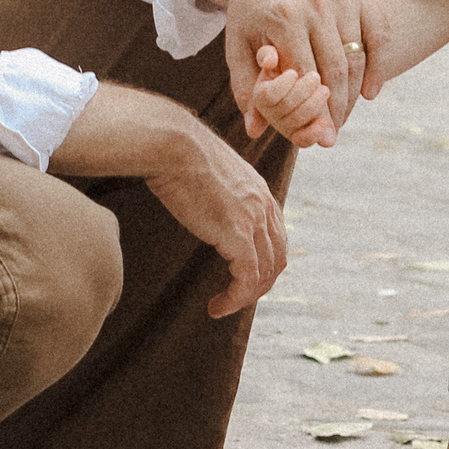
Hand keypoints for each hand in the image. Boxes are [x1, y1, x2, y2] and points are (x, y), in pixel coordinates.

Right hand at [52, 84, 286, 317]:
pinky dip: (236, 298)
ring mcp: (253, 219)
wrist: (171, 142)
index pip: (276, 233)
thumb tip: (194, 189)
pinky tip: (216, 305)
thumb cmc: (175, 150)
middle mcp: (263, 204)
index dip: (265, 259)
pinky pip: (247, 278)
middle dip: (260, 282)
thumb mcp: (205, 167)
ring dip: (246, 296)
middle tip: (236, 297)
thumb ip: (213, 184)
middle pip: (277, 256)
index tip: (243, 274)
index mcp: (258, 189)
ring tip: (222, 306)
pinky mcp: (237, 235)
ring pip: (265, 272)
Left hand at [195, 0, 370, 142]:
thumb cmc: (251, 14)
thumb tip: (255, 130)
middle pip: (336, 69)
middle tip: (334, 133)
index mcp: (284, 16)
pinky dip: (379, 66)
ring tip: (344, 117)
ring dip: (354, 94)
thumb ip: (246, 88)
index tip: (319, 136)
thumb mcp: (237, 47)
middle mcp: (316, 3)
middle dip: (337, 108)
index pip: (305, 75)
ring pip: (357, 57)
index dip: (313, 109)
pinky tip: (370, 92)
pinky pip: (378, 35)